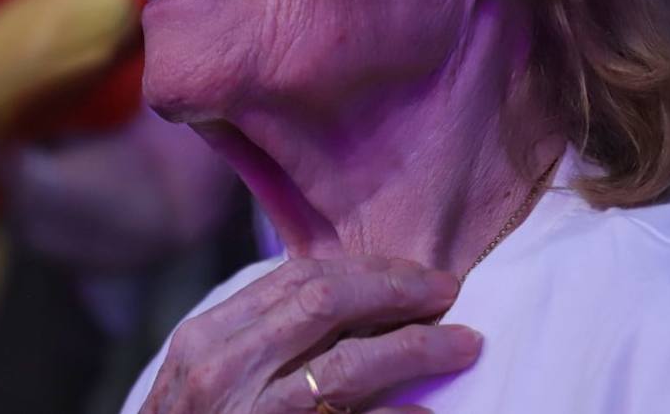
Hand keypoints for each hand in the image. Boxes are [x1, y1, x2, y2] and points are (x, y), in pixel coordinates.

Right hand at [141, 256, 480, 412]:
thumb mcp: (206, 377)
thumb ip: (256, 337)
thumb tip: (341, 301)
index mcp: (206, 337)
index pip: (297, 278)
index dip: (364, 269)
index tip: (410, 273)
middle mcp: (223, 368)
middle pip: (326, 302)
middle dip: (395, 290)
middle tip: (445, 289)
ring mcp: (253, 413)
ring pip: (349, 363)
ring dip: (416, 347)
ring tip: (464, 343)